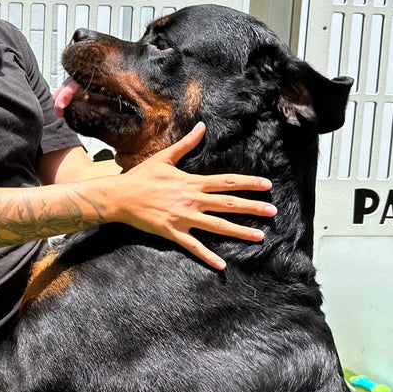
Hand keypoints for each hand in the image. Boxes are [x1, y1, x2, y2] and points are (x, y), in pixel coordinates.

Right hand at [110, 122, 275, 269]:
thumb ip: (186, 144)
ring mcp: (183, 218)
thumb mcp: (165, 158)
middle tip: (273, 212)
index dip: (249, 183)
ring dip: (240, 232)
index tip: (267, 185)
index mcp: (192, 182)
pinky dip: (208, 256)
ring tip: (260, 237)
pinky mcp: (172, 232)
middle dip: (253, 207)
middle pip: (228, 204)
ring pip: (217, 226)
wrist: (119, 196)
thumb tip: (201, 126)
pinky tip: (222, 265)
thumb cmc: (141, 176)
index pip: (227, 182)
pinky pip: (194, 247)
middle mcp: (192, 200)